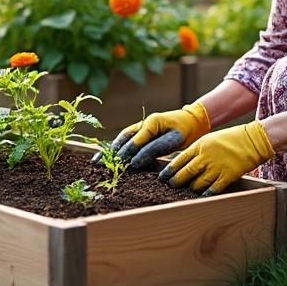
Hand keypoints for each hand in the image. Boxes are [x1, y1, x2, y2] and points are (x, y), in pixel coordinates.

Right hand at [96, 102, 210, 168]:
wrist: (190, 121)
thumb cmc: (184, 130)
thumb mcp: (174, 140)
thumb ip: (155, 149)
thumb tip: (135, 162)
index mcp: (151, 122)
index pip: (136, 139)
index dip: (129, 152)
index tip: (122, 164)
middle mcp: (142, 124)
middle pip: (123, 139)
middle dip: (113, 153)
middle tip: (100, 164)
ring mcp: (139, 127)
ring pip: (121, 139)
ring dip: (109, 151)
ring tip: (97, 161)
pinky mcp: (140, 133)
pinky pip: (125, 141)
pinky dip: (115, 149)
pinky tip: (106, 156)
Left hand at [158, 120, 273, 194]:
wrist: (252, 140)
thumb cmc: (229, 139)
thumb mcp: (208, 140)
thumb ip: (195, 151)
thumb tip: (181, 162)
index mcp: (199, 147)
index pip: (178, 161)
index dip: (168, 171)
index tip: (162, 177)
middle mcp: (205, 158)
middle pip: (185, 173)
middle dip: (176, 181)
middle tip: (171, 186)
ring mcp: (216, 167)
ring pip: (197, 183)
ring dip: (190, 189)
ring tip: (187, 191)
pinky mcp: (227, 176)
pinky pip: (213, 189)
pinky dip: (205, 194)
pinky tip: (200, 197)